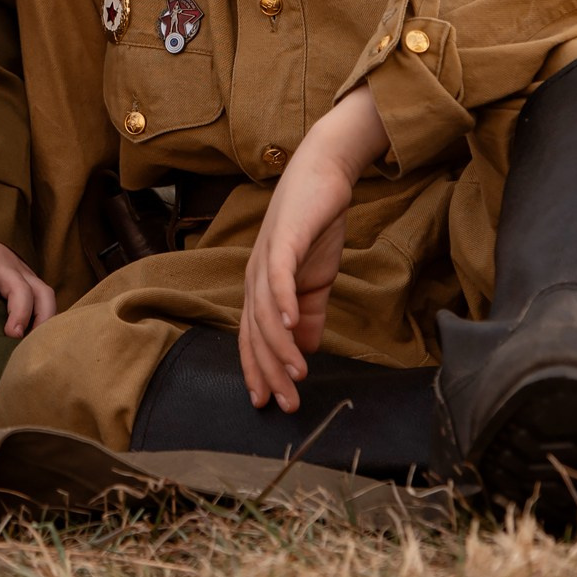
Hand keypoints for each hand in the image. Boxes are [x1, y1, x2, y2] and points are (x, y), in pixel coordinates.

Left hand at [0, 233, 57, 337]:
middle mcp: (4, 265)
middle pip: (20, 288)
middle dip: (19, 313)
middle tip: (11, 336)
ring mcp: (21, 271)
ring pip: (42, 292)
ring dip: (40, 316)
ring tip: (31, 342)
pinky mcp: (30, 278)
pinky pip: (47, 295)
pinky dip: (48, 316)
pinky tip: (40, 338)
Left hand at [237, 85, 391, 411]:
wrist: (323, 174)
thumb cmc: (315, 225)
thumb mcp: (315, 279)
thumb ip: (309, 315)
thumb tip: (306, 350)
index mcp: (260, 287)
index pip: (253, 337)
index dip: (259, 370)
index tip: (269, 402)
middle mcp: (255, 276)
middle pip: (255, 332)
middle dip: (269, 370)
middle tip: (286, 402)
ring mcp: (266, 257)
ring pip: (266, 312)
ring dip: (280, 346)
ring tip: (298, 373)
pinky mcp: (283, 240)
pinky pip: (279, 276)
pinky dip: (284, 302)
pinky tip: (294, 325)